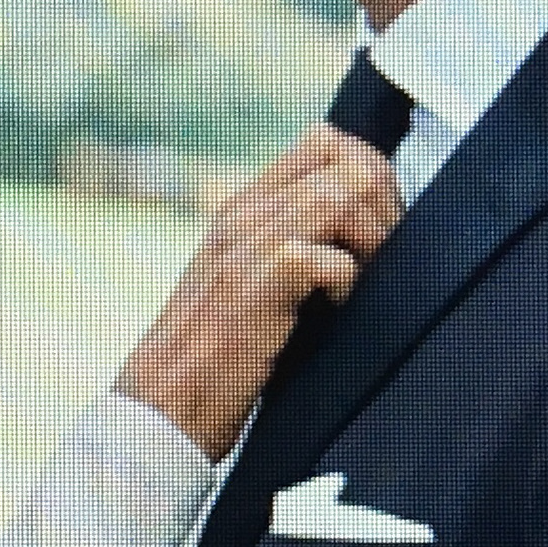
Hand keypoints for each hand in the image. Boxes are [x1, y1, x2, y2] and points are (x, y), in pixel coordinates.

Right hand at [113, 123, 403, 455]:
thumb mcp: (246, 281)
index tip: (377, 226)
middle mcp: (243, 215)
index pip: (324, 142)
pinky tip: (337, 308)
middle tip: (383, 257)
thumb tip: (352, 233)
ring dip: (372, 237)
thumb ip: (285, 242)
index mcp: (242, 207)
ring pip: (342, 193)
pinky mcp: (255, 284)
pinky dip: (347, 280)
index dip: (369, 174)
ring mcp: (246, 245)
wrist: (164, 403)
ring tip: (362, 280)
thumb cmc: (212, 355)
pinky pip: (327, 255)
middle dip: (383, 205)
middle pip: (345, 162)